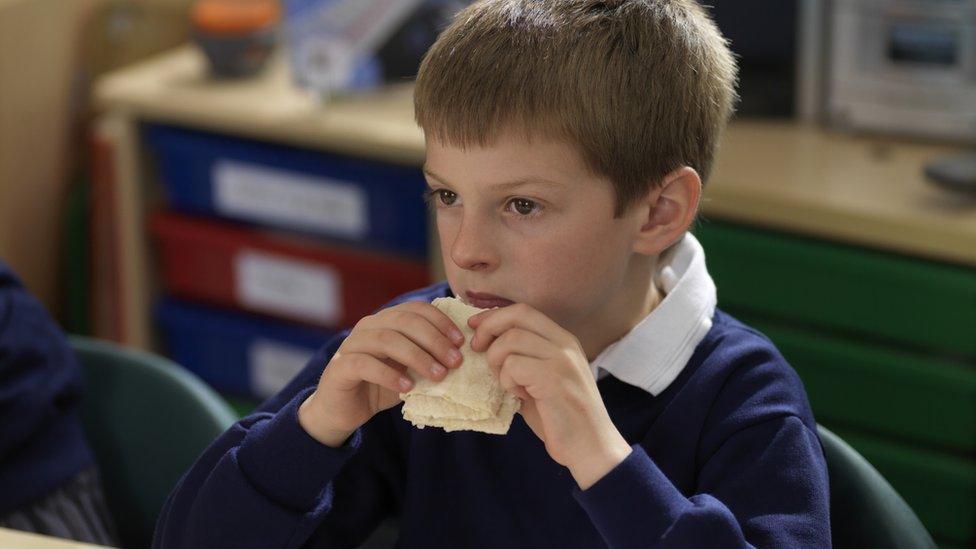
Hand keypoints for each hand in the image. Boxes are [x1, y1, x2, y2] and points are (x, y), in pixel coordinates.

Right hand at [299, 301, 465, 446]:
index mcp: (386, 321)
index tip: (460, 342)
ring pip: (387, 340)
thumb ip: (427, 357)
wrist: (343, 410)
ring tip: (438, 375)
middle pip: (404, 321)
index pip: (416, 309)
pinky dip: (389, 375)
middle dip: (434, 340)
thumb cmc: (380, 386)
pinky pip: (365, 364)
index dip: (440, 322)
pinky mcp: (340, 367)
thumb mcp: (409, 369)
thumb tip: (461, 355)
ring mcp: (351, 345)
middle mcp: (368, 326)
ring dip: (417, 357)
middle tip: (455, 361)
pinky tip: (408, 387)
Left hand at [469, 303, 631, 489]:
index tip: (475, 327)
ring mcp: (561, 359)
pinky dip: (506, 380)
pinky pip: (513, 365)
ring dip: (497, 361)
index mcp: (563, 340)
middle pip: (517, 315)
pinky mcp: (554, 378)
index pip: (523, 311)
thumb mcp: (541, 381)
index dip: (494, 315)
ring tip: (508, 383)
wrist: (590, 448)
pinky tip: (518, 395)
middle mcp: (565, 344)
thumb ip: (521, 360)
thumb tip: (484, 346)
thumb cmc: (561, 418)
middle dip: (489, 327)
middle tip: (476, 349)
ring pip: (511, 340)